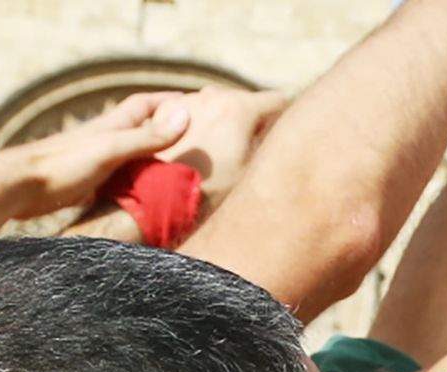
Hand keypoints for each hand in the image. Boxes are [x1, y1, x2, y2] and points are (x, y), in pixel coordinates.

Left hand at [0, 93, 191, 221]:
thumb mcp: (110, 149)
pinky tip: (145, 197)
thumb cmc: (63, 164)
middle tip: (192, 139)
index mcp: (112, 126)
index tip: (194, 103)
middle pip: (140, 129)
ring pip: (132, 156)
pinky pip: (121, 180)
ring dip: (152, 160)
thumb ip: (146, 136)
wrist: (21, 187)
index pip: (145, 104)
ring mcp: (96, 161)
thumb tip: (185, 115)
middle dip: (164, 130)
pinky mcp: (88, 183)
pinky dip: (137, 184)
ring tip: (177, 172)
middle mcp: (106, 139)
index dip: (169, 100)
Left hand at [152, 85, 288, 202]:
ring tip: (224, 149)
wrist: (154, 200)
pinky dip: (198, 124)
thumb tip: (283, 134)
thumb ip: (267, 146)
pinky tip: (197, 148)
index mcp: (240, 108)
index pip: (279, 101)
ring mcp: (186, 101)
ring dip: (225, 120)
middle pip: (246, 101)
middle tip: (256, 147)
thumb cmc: (209, 193)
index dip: (288, 117)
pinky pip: (190, 112)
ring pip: (217, 104)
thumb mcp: (251, 173)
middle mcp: (212, 96)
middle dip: (254, 120)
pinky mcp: (162, 111)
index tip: (292, 132)